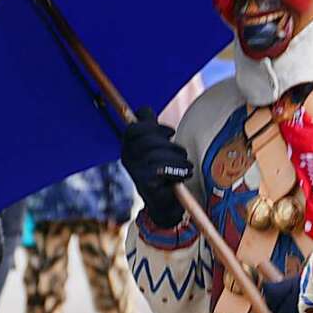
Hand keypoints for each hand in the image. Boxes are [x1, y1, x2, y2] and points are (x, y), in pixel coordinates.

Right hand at [121, 106, 192, 227]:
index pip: (133, 129)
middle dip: (170, 145)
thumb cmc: (162, 171)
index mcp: (128, 147)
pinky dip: (179, 170)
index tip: (171, 132)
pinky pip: (163, 169)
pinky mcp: (146, 184)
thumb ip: (150, 127)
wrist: (164, 204)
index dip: (153, 126)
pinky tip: (184, 174)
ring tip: (185, 166)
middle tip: (181, 153)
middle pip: (148, 140)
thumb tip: (143, 109)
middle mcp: (128, 159)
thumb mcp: (155, 146)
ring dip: (178, 159)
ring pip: (158, 155)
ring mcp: (136, 172)